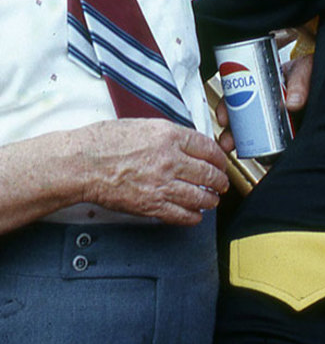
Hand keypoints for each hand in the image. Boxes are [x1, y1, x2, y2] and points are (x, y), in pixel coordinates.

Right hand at [76, 120, 227, 224]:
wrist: (82, 163)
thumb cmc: (105, 142)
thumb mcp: (145, 126)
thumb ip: (171, 136)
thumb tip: (189, 145)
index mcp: (170, 137)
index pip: (208, 148)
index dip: (219, 158)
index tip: (221, 163)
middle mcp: (170, 160)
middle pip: (209, 173)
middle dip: (220, 180)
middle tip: (222, 183)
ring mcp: (162, 184)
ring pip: (199, 196)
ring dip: (211, 200)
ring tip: (213, 200)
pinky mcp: (151, 205)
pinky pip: (180, 214)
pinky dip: (192, 217)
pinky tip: (196, 216)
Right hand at [213, 53, 312, 154]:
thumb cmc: (317, 70)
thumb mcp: (307, 69)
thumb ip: (300, 81)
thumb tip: (291, 103)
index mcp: (267, 84)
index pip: (238, 94)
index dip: (227, 107)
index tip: (223, 117)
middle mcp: (269, 103)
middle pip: (242, 119)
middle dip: (230, 133)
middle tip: (227, 142)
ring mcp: (279, 120)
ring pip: (255, 135)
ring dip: (245, 145)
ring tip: (242, 153)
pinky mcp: (290, 133)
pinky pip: (276, 145)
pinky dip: (268, 155)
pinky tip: (266, 160)